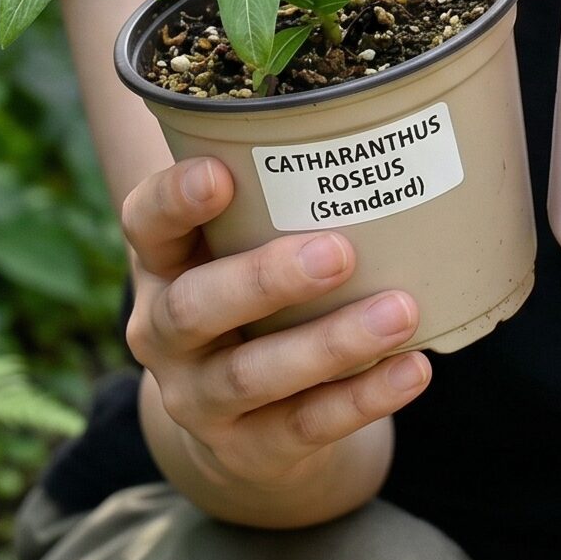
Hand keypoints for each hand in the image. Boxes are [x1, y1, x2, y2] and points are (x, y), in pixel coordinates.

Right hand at [120, 156, 431, 487]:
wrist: (242, 427)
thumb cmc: (257, 296)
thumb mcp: (241, 245)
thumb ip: (280, 195)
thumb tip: (384, 109)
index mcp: (161, 262)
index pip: (145, 223)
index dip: (174, 199)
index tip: (221, 174)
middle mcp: (164, 332)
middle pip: (194, 308)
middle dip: (265, 279)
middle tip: (339, 250)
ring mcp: (199, 399)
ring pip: (253, 375)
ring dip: (331, 343)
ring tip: (401, 311)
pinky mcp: (248, 449)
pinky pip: (305, 427)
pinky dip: (363, 398)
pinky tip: (415, 368)